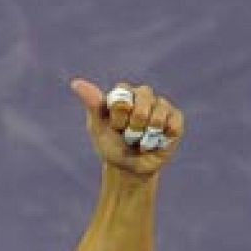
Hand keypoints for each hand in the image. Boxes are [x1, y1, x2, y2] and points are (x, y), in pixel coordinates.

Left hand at [69, 78, 183, 175]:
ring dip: (147, 135)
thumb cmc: (111, 146)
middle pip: (142, 102)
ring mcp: (160, 105)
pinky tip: (157, 141)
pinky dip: (162, 138)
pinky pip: (172, 125)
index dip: (119, 117)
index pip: (123, 97)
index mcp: (122, 93)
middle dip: (133, 126)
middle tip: (129, 136)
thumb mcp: (98, 127)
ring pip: (157, 115)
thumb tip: (75, 82)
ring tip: (142, 140)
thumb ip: (92, 104)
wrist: (129, 168)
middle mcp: (142, 94)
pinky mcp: (175, 118)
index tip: (115, 127)